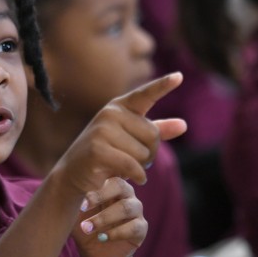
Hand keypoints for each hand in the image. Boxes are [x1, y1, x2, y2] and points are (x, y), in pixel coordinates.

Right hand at [54, 72, 185, 195]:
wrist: (73, 173)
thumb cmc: (106, 154)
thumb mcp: (131, 140)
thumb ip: (156, 131)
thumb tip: (183, 125)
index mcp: (119, 107)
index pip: (145, 95)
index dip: (163, 86)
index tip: (179, 77)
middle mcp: (110, 114)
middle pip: (153, 135)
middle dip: (149, 154)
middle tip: (133, 160)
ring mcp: (102, 130)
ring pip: (143, 153)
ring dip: (140, 167)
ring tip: (122, 166)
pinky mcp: (97, 150)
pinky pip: (132, 165)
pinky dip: (137, 176)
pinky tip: (132, 179)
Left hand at [72, 177, 145, 256]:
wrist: (93, 253)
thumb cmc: (83, 225)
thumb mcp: (74, 212)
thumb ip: (73, 197)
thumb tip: (66, 184)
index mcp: (110, 184)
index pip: (109, 172)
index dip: (96, 182)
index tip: (79, 195)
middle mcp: (126, 194)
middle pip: (120, 185)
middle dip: (100, 195)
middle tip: (82, 207)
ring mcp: (136, 211)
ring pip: (127, 207)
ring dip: (104, 217)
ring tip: (87, 227)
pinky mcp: (141, 229)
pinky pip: (135, 227)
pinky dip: (116, 233)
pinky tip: (102, 238)